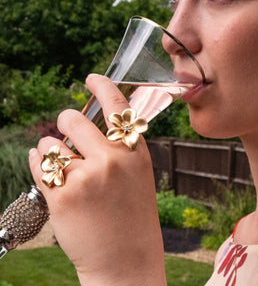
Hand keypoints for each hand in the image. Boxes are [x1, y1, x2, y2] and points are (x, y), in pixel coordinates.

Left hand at [29, 74, 166, 285]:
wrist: (126, 260)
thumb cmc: (132, 215)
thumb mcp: (137, 173)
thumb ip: (119, 148)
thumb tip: (86, 125)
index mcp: (136, 152)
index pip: (118, 107)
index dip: (102, 86)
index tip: (91, 78)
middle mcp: (112, 160)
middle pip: (73, 120)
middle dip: (64, 122)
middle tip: (65, 130)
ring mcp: (86, 178)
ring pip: (50, 145)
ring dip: (51, 151)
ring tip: (64, 170)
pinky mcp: (63, 197)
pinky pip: (39, 166)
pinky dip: (39, 165)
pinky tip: (49, 175)